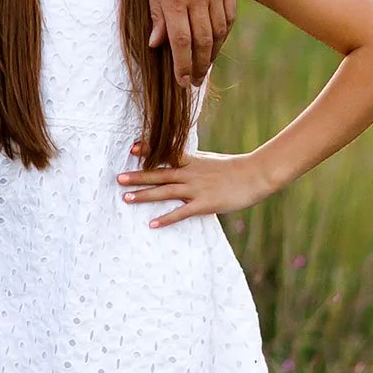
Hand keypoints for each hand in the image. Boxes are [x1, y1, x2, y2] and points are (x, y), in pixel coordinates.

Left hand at [118, 147, 272, 227]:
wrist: (255, 175)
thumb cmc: (234, 168)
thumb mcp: (211, 160)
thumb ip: (194, 161)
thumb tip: (181, 161)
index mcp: (192, 161)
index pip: (166, 154)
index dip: (148, 151)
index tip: (131, 149)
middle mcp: (190, 173)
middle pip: (159, 174)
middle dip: (137, 176)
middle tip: (118, 178)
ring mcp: (196, 189)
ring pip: (165, 192)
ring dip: (144, 195)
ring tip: (125, 198)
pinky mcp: (205, 204)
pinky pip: (181, 212)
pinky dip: (166, 218)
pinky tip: (152, 223)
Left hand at [146, 0, 234, 85]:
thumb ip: (157, 14)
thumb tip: (157, 44)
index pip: (181, 40)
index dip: (182, 64)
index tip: (182, 81)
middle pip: (202, 40)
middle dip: (198, 65)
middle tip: (194, 81)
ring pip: (218, 31)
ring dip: (212, 53)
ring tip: (204, 67)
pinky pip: (229, 17)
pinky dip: (223, 34)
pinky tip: (216, 45)